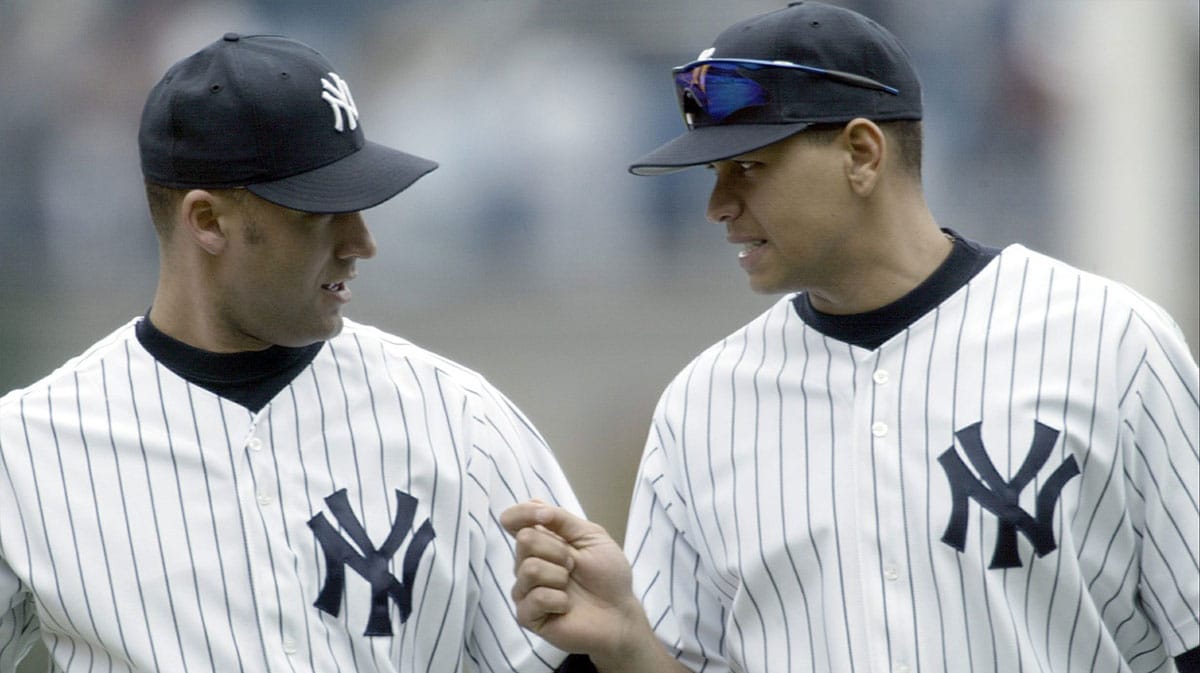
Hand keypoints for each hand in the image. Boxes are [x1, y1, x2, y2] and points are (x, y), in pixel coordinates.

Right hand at [501, 501, 683, 671]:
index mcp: (541, 542)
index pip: (513, 520)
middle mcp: (528, 563)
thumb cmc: (608, 575)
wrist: (619, 613)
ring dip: (559, 576)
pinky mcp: (528, 616)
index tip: (546, 517)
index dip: (523, 513)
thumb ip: (561, 518)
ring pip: (529, 568)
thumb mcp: (591, 536)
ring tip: (570, 585)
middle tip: (573, 565)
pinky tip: (566, 606)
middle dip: (558, 550)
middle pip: (524, 540)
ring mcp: (525, 590)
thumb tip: (535, 505)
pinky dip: (559, 600)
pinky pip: (535, 598)